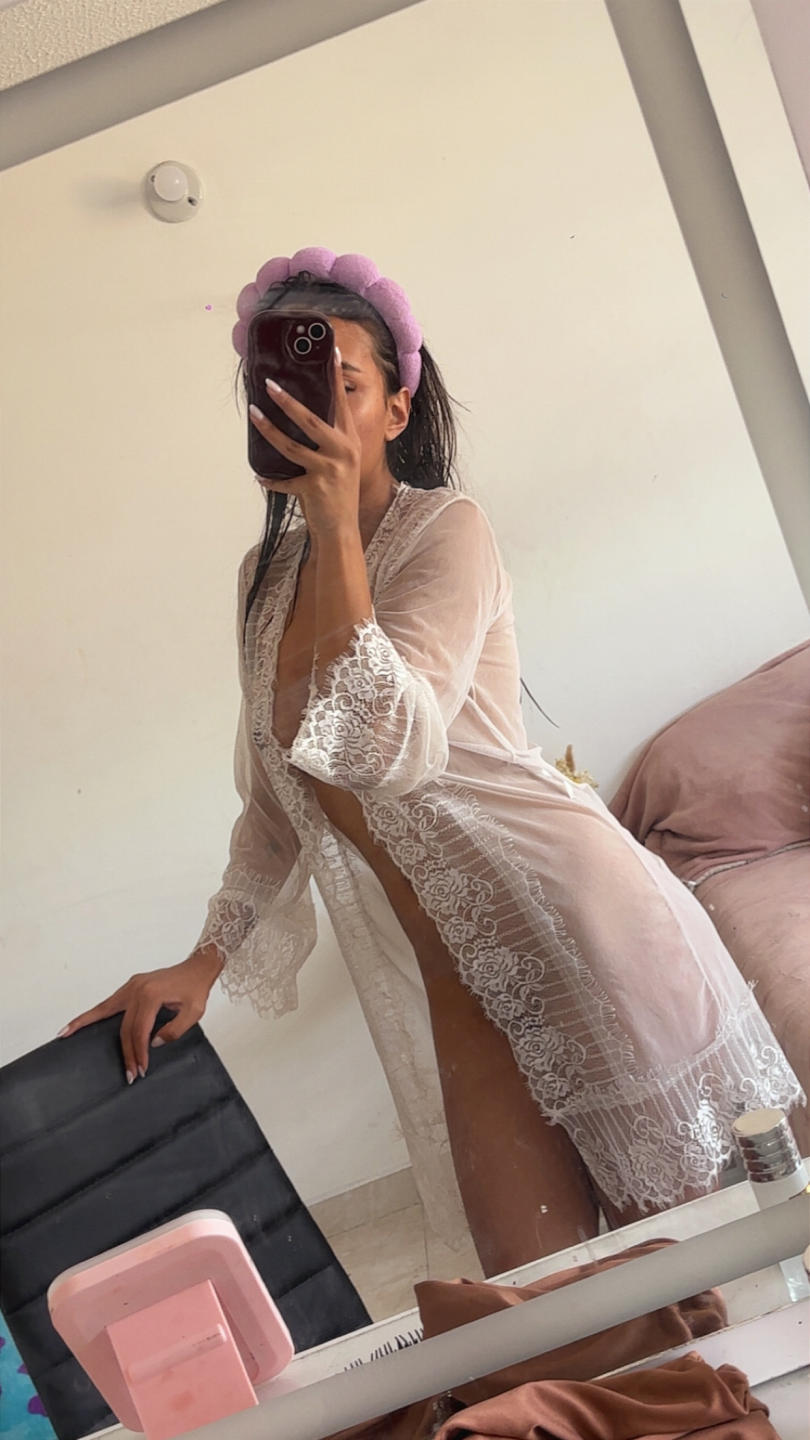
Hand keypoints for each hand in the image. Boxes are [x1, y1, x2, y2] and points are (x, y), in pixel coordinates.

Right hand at [57, 948, 222, 1084]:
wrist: (198, 966)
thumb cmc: (197, 988)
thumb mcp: (194, 1012)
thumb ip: (174, 1030)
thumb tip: (153, 1043)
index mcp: (151, 996)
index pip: (139, 1031)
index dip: (138, 1052)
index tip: (141, 1069)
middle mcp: (137, 989)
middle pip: (124, 1027)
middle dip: (125, 1052)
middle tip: (129, 1074)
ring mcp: (131, 986)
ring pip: (105, 1010)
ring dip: (86, 1023)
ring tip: (65, 1034)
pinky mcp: (130, 987)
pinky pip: (108, 1004)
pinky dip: (93, 1013)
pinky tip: (78, 1021)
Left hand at [248, 348, 361, 538]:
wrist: (341, 530)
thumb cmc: (337, 494)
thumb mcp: (340, 463)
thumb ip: (326, 442)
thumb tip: (297, 417)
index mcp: (350, 441)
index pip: (341, 403)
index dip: (336, 378)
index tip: (331, 353)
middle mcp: (343, 451)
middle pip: (310, 420)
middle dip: (287, 401)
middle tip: (269, 384)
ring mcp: (330, 470)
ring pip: (291, 445)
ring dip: (268, 429)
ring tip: (254, 414)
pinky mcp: (315, 488)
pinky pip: (284, 480)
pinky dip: (270, 479)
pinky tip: (259, 475)